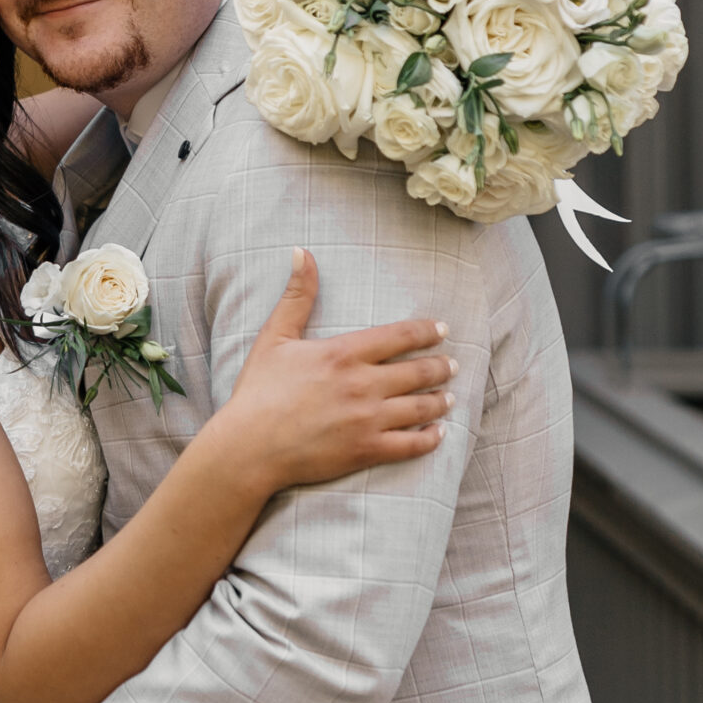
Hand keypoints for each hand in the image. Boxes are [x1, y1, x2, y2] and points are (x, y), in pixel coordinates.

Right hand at [228, 253, 455, 492]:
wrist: (249, 446)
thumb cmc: (258, 391)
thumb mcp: (275, 337)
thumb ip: (297, 296)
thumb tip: (302, 252)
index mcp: (344, 353)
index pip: (400, 336)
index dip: (426, 331)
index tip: (442, 330)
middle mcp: (363, 384)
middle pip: (419, 372)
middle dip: (441, 367)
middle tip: (452, 365)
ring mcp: (368, 420)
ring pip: (420, 407)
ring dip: (440, 400)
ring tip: (450, 397)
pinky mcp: (366, 450)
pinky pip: (411, 445)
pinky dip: (430, 438)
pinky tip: (438, 433)